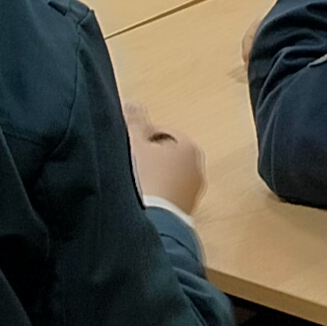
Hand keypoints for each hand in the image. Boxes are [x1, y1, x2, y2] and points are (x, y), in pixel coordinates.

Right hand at [122, 101, 204, 216]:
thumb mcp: (135, 143)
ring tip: (133, 182)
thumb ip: (135, 121)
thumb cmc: (147, 180)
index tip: (129, 144)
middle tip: (130, 161)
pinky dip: (156, 194)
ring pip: (167, 176)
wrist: (155, 221)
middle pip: (166, 155)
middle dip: (149, 157)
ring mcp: (192, 192)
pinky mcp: (184, 211)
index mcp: (190, 148)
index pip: (163, 133)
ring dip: (152, 177)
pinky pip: (167, 195)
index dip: (142, 137)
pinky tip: (141, 198)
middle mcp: (197, 169)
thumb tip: (133, 104)